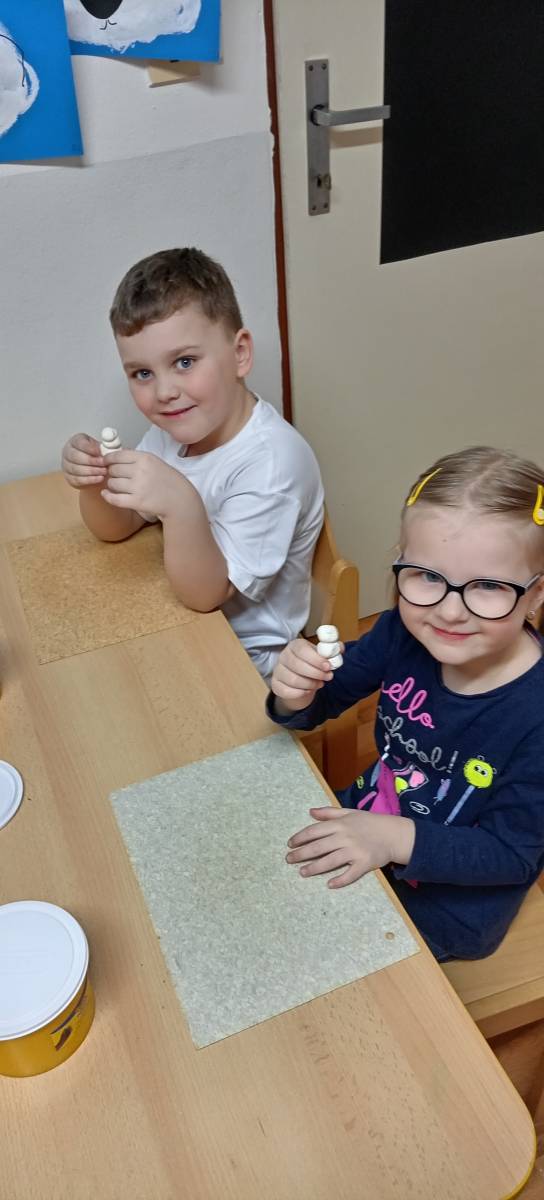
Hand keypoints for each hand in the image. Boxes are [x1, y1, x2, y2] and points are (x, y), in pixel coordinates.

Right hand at [61, 433, 105, 488]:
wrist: (95, 467)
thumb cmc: (98, 454)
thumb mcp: (101, 446)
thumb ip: (104, 445)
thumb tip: (108, 446)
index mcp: (75, 441)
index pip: (78, 442)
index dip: (89, 447)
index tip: (99, 452)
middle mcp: (68, 453)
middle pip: (75, 456)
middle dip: (91, 460)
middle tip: (103, 463)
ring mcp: (66, 466)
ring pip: (76, 469)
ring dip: (92, 471)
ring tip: (104, 471)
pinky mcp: (69, 478)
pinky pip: (78, 479)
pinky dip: (90, 479)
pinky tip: (100, 478)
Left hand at [101, 451, 186, 518]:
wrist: (180, 499)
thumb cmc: (169, 481)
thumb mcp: (155, 462)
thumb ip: (136, 458)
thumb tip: (115, 455)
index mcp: (145, 458)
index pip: (117, 455)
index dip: (108, 459)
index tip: (106, 461)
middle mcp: (140, 471)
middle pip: (113, 469)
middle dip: (112, 473)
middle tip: (117, 476)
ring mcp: (138, 487)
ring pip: (112, 483)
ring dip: (113, 485)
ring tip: (120, 486)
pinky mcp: (137, 502)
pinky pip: (114, 498)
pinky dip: (107, 496)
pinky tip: (106, 494)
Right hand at [271, 638, 343, 711]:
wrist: (301, 680)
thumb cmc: (312, 664)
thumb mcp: (323, 656)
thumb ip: (333, 651)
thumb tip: (340, 648)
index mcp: (295, 645)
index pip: (302, 650)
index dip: (316, 659)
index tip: (328, 666)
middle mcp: (283, 656)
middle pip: (296, 665)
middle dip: (316, 673)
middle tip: (328, 677)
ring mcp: (278, 671)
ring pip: (293, 680)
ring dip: (310, 684)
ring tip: (320, 683)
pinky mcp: (275, 685)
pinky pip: (286, 691)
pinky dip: (300, 693)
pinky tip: (308, 691)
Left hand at [286, 807, 414, 887]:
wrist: (393, 834)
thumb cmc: (369, 823)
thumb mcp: (349, 812)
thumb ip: (329, 812)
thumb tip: (310, 812)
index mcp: (340, 824)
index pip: (314, 831)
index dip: (300, 838)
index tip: (290, 844)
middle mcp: (345, 837)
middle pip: (318, 847)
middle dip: (301, 854)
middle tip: (289, 860)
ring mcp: (354, 851)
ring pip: (330, 861)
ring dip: (314, 868)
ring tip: (302, 872)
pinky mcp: (364, 864)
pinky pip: (350, 874)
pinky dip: (340, 880)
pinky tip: (329, 884)